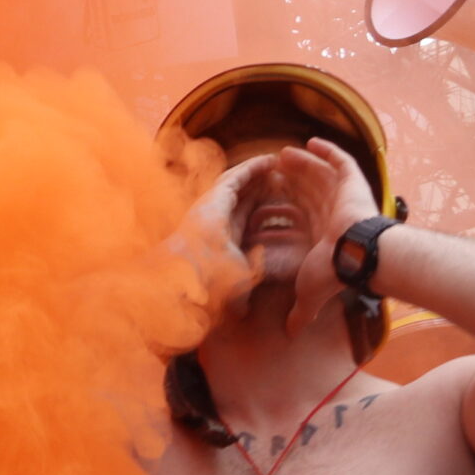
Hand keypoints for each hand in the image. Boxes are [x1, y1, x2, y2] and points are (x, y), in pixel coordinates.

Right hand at [168, 152, 271, 306]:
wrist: (188, 271)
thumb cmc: (208, 281)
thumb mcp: (232, 285)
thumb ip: (238, 294)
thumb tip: (245, 313)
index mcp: (223, 236)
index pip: (246, 217)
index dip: (263, 209)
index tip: (280, 204)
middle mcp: (217, 217)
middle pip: (245, 196)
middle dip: (264, 187)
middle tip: (286, 177)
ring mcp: (214, 203)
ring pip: (241, 182)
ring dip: (260, 173)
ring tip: (279, 162)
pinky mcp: (216, 194)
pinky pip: (239, 175)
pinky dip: (254, 167)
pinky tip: (271, 160)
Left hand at [281, 138, 383, 338]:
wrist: (357, 253)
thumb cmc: (333, 272)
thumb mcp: (307, 292)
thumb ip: (300, 311)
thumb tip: (292, 334)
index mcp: (322, 234)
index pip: (301, 216)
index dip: (286, 207)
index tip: (269, 199)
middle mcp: (333, 213)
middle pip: (308, 192)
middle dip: (291, 182)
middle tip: (271, 171)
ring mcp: (344, 197)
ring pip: (320, 175)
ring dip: (302, 163)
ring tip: (282, 154)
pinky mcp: (353, 182)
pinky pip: (341, 161)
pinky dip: (327, 150)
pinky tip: (311, 141)